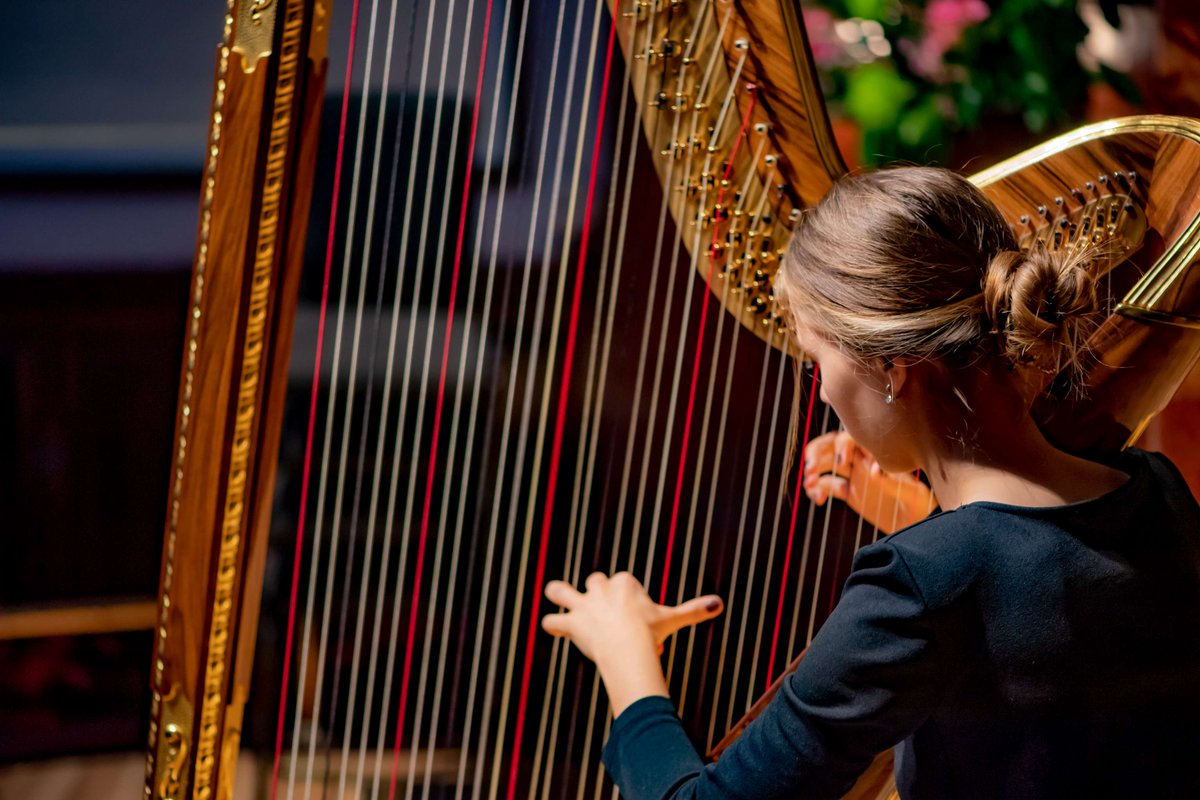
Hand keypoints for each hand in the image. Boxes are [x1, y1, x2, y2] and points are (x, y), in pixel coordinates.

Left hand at [542, 572, 722, 714]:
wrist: (628, 645)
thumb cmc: (651, 632)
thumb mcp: (673, 617)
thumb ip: (694, 609)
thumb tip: (720, 604)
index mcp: (624, 582)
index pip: (624, 585)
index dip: (632, 607)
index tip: (642, 628)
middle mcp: (600, 588)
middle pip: (595, 582)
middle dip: (600, 599)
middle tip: (611, 624)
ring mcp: (583, 605)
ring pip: (560, 590)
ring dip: (558, 595)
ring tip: (560, 600)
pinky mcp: (570, 622)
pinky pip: (552, 621)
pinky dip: (553, 625)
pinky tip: (556, 629)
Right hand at [803, 431, 936, 533]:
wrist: (916, 521)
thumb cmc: (920, 504)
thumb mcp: (912, 493)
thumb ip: (893, 481)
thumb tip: (873, 472)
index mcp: (876, 452)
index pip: (852, 438)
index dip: (843, 447)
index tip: (842, 464)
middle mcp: (861, 459)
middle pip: (831, 445)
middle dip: (817, 453)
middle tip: (810, 469)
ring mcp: (853, 474)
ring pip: (825, 463)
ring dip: (813, 471)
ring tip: (808, 483)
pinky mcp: (848, 491)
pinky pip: (826, 485)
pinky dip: (818, 490)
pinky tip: (818, 500)